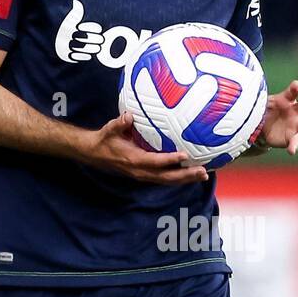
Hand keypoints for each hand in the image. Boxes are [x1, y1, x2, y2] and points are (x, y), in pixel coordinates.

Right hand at [80, 112, 208, 183]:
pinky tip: (191, 175)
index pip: (155, 162)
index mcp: (133, 159)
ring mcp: (143, 176)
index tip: (185, 155)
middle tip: (202, 171)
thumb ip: (120, 123)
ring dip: (185, 179)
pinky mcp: (145, 176)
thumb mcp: (110, 129)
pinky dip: (178, 179)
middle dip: (185, 175)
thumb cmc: (105, 140)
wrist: (95, 154)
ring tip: (203, 175)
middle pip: (166, 177)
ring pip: (167, 181)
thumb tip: (129, 116)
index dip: (170, 159)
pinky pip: (164, 179)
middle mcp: (140, 171)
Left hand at [258, 80, 297, 155]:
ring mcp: (296, 124)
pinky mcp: (293, 137)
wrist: (261, 128)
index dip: (296, 88)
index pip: (294, 91)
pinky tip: (291, 151)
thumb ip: (259, 102)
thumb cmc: (264, 110)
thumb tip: (249, 97)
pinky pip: (295, 142)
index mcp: (288, 98)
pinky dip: (294, 146)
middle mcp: (295, 110)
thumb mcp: (260, 104)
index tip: (296, 86)